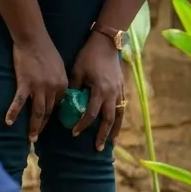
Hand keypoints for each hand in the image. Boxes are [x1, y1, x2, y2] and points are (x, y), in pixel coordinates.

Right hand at [8, 37, 67, 142]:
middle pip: (49, 112)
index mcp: (63, 85)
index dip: (54, 116)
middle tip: (37, 138)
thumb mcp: (60, 68)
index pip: (59, 105)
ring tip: (31, 138)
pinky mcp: (24, 84)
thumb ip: (59, 82)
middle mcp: (53, 89)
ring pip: (38, 112)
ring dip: (34, 126)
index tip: (49, 125)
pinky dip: (13, 112)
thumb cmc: (46, 51)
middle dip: (43, 127)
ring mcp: (39, 87)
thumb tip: (57, 94)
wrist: (33, 39)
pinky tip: (8, 122)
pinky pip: (19, 102)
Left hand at [69, 32, 126, 149]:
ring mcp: (119, 91)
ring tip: (112, 142)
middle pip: (109, 119)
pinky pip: (122, 107)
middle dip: (103, 135)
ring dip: (115, 130)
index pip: (91, 114)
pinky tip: (116, 125)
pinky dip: (119, 118)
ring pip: (119, 115)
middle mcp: (112, 93)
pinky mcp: (122, 87)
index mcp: (100, 90)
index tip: (74, 133)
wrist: (106, 42)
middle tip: (98, 148)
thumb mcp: (77, 71)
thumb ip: (74, 88)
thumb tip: (69, 102)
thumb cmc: (88, 56)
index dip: (82, 125)